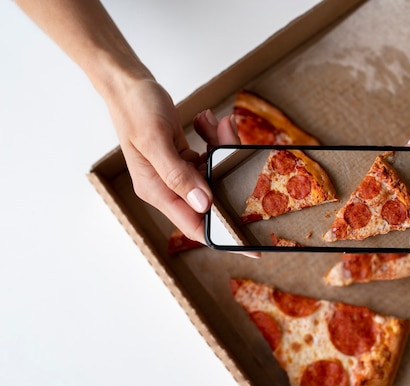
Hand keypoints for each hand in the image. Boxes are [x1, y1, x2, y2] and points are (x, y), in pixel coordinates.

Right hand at [106, 77, 238, 242]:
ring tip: (222, 126)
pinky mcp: (182, 158)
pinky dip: (215, 141)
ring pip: (214, 174)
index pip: (195, 226)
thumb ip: (177, 174)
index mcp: (156, 190)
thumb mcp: (155, 139)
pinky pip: (209, 157)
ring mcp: (175, 173)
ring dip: (223, 150)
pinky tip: (210, 122)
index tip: (251, 247)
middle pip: (211, 197)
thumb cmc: (135, 108)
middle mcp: (167, 187)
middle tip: (239, 148)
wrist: (127, 83)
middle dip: (230, 177)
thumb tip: (202, 204)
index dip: (224, 237)